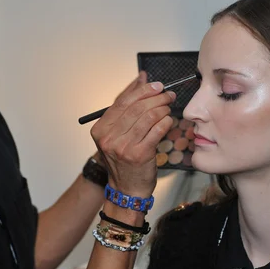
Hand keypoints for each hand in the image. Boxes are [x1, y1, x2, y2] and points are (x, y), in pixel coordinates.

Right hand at [91, 72, 175, 197]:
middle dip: (156, 97)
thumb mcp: (118, 133)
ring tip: (168, 107)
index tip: (157, 85)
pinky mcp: (139, 154)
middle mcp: (109, 138)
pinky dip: (166, 121)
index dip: (142, 90)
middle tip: (168, 95)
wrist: (127, 190)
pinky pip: (157, 130)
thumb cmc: (124, 159)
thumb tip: (141, 78)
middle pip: (136, 107)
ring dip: (163, 108)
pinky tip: (168, 121)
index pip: (122, 102)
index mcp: (100, 129)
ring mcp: (123, 147)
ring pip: (149, 117)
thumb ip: (128, 105)